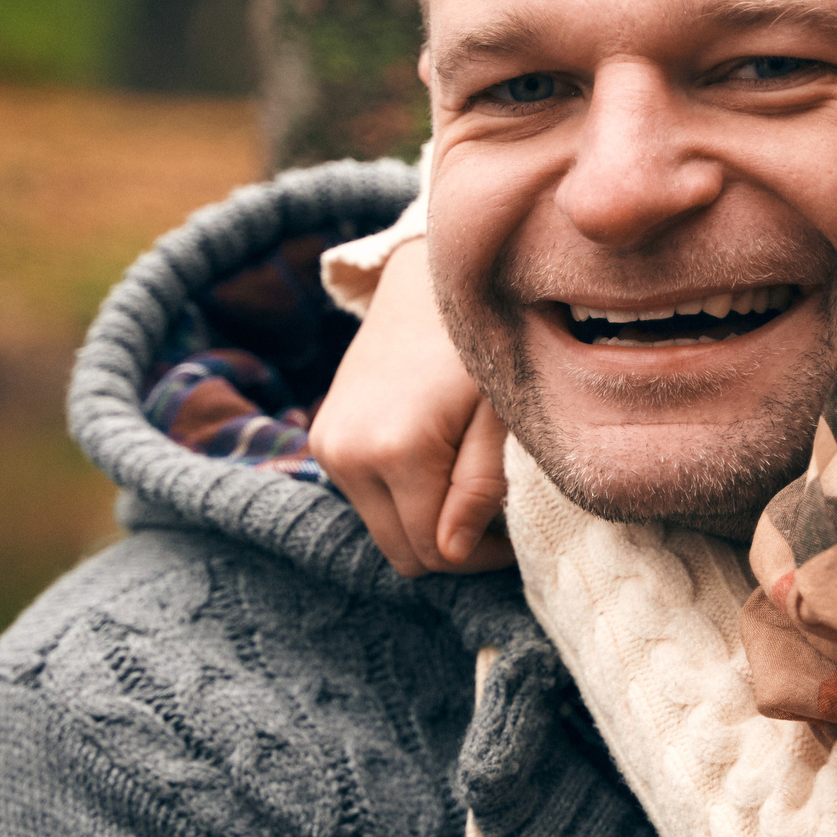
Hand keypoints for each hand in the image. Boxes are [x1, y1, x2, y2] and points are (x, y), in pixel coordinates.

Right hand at [313, 239, 515, 576]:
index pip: (435, 552)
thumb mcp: (499, 412)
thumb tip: (453, 553)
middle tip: (493, 511)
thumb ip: (481, 484)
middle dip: (452, 544)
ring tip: (466, 478)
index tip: (513, 530)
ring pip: (383, 529)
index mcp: (397, 449)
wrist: (423, 281)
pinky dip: (401, 497)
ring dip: (425, 520)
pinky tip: (435, 460)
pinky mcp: (322, 438)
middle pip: (402, 551)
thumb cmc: (477, 342)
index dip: (480, 555)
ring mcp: (327, 447)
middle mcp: (347, 455)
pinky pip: (366, 499)